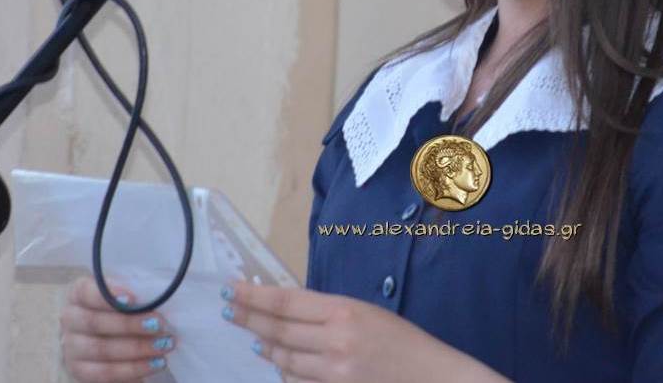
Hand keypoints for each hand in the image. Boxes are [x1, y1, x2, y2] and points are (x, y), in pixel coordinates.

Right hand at [59, 276, 176, 381]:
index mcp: (78, 294)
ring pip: (101, 349)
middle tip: (160, 324)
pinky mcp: (79, 371)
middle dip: (130, 324)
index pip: (86, 291)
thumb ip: (136, 294)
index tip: (134, 298)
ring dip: (137, 348)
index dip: (108, 294)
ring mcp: (71, 347)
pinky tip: (155, 363)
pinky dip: (133, 369)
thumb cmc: (124, 310)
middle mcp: (69, 319)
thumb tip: (159, 295)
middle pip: (94, 322)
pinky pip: (105, 373)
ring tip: (164, 345)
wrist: (113, 341)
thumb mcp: (127, 297)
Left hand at [222, 279, 509, 382]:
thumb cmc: (405, 343)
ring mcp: (333, 372)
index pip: (286, 302)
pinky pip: (298, 380)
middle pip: (277, 330)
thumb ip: (329, 314)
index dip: (253, 296)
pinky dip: (285, 370)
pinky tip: (280, 362)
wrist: (434, 378)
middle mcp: (335, 341)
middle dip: (248, 318)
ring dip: (265, 346)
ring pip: (283, 359)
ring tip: (253, 337)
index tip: (231, 288)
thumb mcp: (368, 314)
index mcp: (344, 311)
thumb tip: (288, 311)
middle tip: (229, 309)